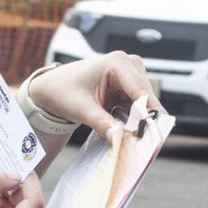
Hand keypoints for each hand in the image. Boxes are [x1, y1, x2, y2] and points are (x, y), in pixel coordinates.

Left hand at [26, 54, 163, 138]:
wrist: (52, 88)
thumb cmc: (62, 91)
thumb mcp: (80, 109)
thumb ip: (101, 123)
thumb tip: (118, 139)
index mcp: (117, 63)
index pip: (141, 92)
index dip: (149, 115)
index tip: (155, 136)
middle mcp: (128, 64)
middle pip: (147, 98)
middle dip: (145, 120)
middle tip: (144, 144)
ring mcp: (130, 75)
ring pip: (145, 103)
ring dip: (141, 121)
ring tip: (135, 140)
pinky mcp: (128, 86)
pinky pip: (139, 105)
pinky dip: (135, 119)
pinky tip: (129, 132)